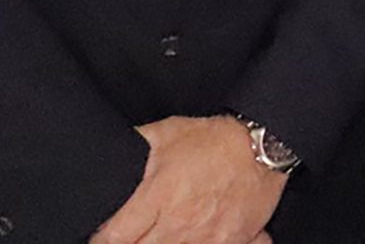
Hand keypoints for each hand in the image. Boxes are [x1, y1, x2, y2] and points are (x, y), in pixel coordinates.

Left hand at [90, 115, 287, 243]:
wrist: (263, 145)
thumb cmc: (213, 139)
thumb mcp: (168, 132)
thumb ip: (137, 144)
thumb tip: (111, 148)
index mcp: (159, 196)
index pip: (114, 236)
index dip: (102, 239)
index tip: (103, 236)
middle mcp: (179, 223)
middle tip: (134, 234)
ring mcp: (205, 238)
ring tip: (163, 234)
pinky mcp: (229, 243)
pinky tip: (194, 238)